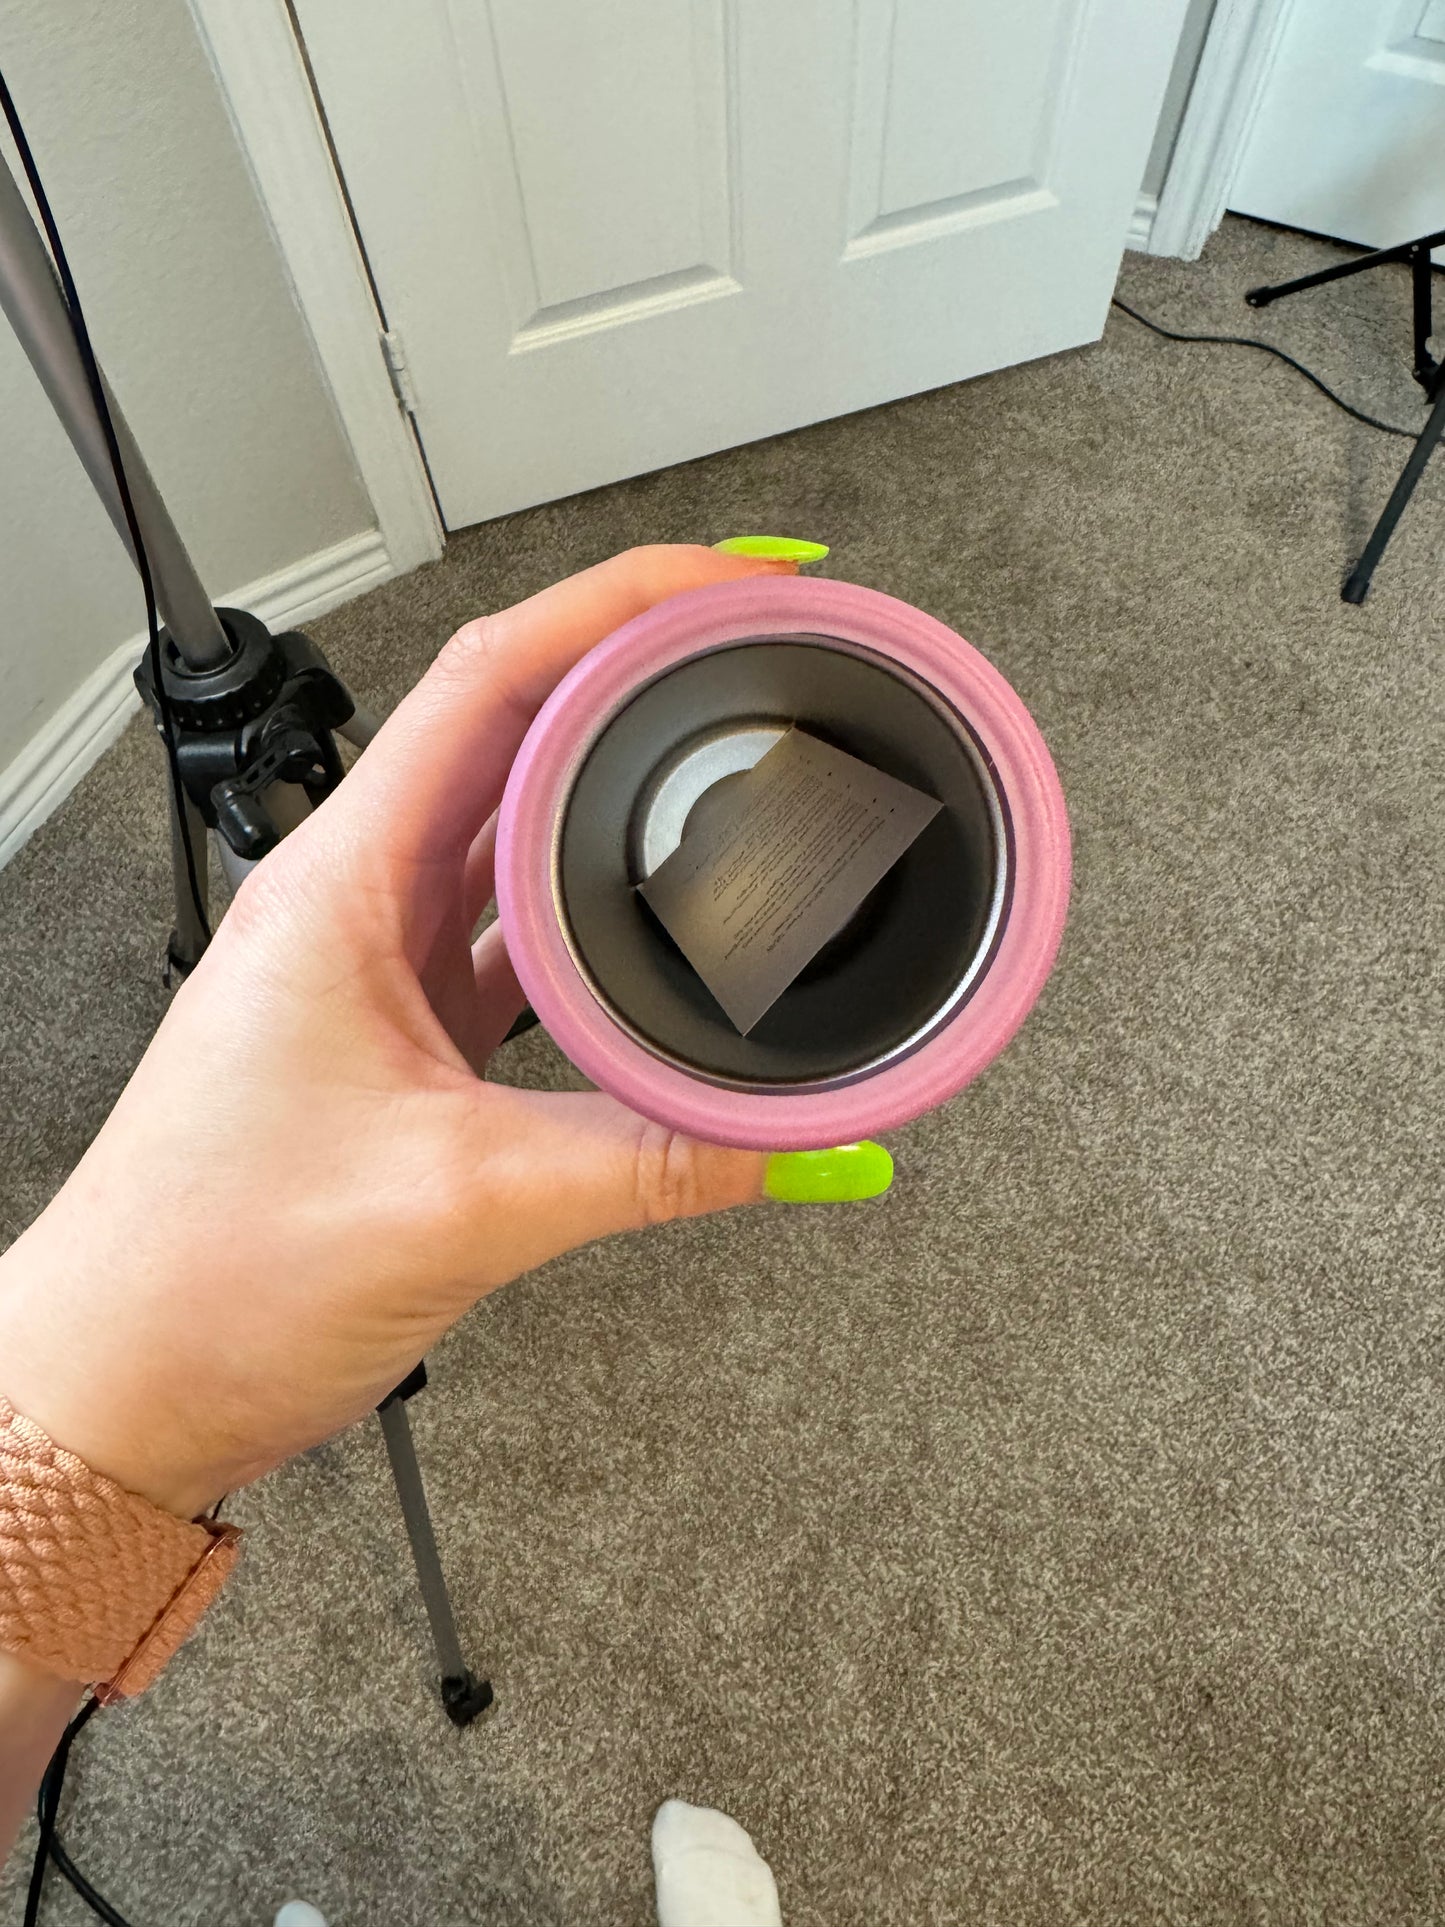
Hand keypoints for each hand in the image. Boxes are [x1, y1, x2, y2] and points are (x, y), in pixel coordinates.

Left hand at [0, 547, 825, 1517]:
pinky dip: (596, 932)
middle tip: (749, 660)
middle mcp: (353, 903)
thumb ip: (650, 1164)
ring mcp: (374, 969)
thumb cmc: (207, 1274)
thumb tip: (792, 1143)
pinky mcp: (398, 1038)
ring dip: (615, 800)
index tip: (724, 582)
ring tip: (720, 773)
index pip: (491, 676)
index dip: (617, 601)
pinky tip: (655, 945)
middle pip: (515, 732)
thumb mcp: (460, 1202)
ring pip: (516, 838)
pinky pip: (514, 945)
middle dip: (639, 677)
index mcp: (341, 885)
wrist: (121, 1380)